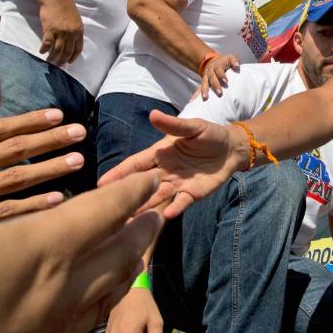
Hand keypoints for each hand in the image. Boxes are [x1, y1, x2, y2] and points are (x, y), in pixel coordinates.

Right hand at [38, 0, 83, 65]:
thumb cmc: (65, 6)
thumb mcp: (75, 18)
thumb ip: (74, 30)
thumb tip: (71, 40)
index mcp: (79, 31)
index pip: (78, 48)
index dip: (73, 57)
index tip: (69, 62)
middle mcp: (71, 33)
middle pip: (67, 51)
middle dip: (62, 60)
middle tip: (58, 65)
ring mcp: (60, 32)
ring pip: (57, 50)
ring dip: (53, 58)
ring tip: (50, 61)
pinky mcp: (50, 30)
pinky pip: (47, 44)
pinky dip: (44, 49)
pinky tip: (42, 52)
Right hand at [98, 110, 247, 218]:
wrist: (231, 149)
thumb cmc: (209, 135)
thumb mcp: (192, 127)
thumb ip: (173, 125)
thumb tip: (153, 114)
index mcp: (159, 154)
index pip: (135, 164)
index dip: (119, 173)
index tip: (102, 183)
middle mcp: (164, 171)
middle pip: (141, 184)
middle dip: (127, 194)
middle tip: (108, 207)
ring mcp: (177, 184)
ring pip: (157, 196)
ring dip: (145, 206)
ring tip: (130, 217)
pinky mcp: (192, 193)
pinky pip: (180, 202)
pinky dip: (174, 208)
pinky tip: (165, 215)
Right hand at [196, 54, 239, 99]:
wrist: (213, 61)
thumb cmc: (225, 62)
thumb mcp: (230, 58)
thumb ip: (235, 61)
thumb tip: (237, 66)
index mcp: (217, 66)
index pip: (219, 70)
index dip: (222, 75)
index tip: (226, 81)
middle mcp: (210, 71)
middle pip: (212, 78)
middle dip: (215, 85)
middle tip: (219, 93)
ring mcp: (206, 77)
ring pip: (204, 83)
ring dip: (204, 91)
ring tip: (205, 98)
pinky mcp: (203, 82)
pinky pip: (199, 88)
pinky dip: (196, 94)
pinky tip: (192, 101)